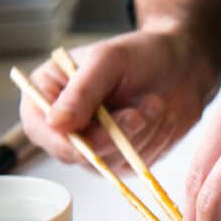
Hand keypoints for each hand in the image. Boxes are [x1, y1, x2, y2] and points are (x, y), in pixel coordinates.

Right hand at [19, 30, 215, 172]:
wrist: (181, 67)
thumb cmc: (141, 55)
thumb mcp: (108, 61)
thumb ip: (82, 91)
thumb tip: (55, 123)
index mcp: (49, 93)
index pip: (40, 128)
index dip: (63, 140)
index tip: (92, 136)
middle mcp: (67, 124)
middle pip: (75, 153)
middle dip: (112, 136)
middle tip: (137, 114)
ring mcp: (94, 144)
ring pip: (108, 161)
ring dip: (138, 135)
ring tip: (154, 103)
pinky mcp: (122, 158)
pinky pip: (133, 164)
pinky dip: (152, 142)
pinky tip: (159, 117)